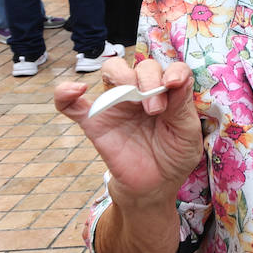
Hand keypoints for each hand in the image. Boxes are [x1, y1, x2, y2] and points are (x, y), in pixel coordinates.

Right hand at [53, 57, 202, 205]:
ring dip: (121, 75)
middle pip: (141, 66)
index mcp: (167, 94)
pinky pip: (70, 103)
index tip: (174, 83)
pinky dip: (65, 93)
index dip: (173, 70)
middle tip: (155, 109)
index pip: (169, 69)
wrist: (154, 185)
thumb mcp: (186, 133)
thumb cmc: (174, 155)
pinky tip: (77, 90)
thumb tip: (181, 77)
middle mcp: (142, 93)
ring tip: (132, 97)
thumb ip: (182, 105)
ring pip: (112, 71)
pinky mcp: (94, 122)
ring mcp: (117, 105)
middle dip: (148, 79)